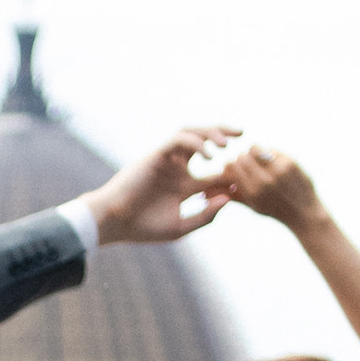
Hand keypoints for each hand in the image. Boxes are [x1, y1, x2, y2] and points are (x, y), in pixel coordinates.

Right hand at [84, 124, 238, 245]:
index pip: (215, 172)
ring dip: (212, 133)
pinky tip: (209, 156)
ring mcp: (168, 159)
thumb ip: (205, 215)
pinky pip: (180, 139)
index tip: (244, 181)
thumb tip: (229, 198)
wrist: (115, 222)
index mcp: (184, 185)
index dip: (231, 174)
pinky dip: (196, 143)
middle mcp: (178, 168)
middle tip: (244, 133)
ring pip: (194, 133)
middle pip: (206, 142)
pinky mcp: (157, 154)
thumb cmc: (143, 228)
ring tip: (227, 143)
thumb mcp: (180, 227)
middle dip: (225, 134)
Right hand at [211, 142, 324, 232]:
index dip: (230, 166)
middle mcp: (263, 181)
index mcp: (252, 193)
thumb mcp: (252, 206)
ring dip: (253, 152)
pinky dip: (268, 153)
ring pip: (254, 148)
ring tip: (258, 161)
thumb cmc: (275, 210)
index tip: (234, 170)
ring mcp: (277, 170)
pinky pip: (270, 149)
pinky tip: (272, 161)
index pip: (230, 167)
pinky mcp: (289, 161)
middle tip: (247, 165)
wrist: (305, 213)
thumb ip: (232, 195)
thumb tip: (206, 193)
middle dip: (241, 160)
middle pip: (240, 157)